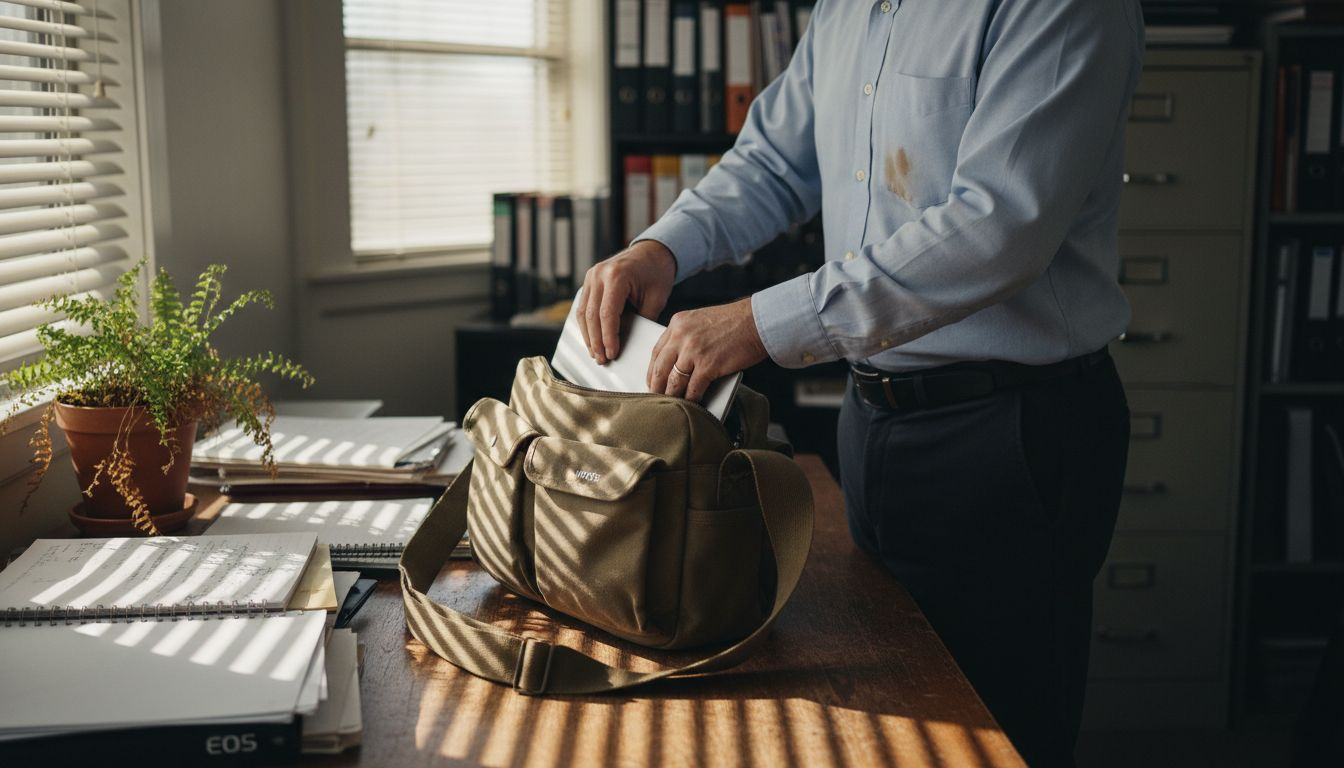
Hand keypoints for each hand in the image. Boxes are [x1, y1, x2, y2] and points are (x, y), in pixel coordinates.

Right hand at [577, 240, 676, 363]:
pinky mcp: (589, 280)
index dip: (608, 338)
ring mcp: (591, 276)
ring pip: (583, 312)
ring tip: (596, 354)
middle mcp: (599, 274)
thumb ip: (641, 320)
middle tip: (602, 359)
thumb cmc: (656, 274)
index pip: (607, 314)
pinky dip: (587, 325)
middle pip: (592, 315)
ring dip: (588, 336)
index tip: (612, 354)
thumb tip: (628, 345)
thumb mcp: (656, 298)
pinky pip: (583, 306)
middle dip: (596, 341)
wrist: (652, 253)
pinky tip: (592, 339)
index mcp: (616, 276)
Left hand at [647, 298, 767, 402]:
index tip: (652, 380)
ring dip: (673, 396)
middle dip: (657, 387)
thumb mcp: (701, 321)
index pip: (657, 351)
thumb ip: (687, 337)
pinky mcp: (707, 365)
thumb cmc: (736, 322)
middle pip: (660, 368)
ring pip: (674, 381)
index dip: (652, 370)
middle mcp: (681, 336)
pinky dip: (692, 399)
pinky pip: (693, 389)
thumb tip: (679, 360)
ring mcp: (693, 351)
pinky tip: (693, 404)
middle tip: (657, 398)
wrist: (758, 321)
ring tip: (673, 405)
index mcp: (678, 323)